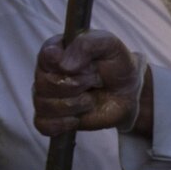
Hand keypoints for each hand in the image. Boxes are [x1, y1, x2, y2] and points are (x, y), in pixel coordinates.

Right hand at [33, 31, 147, 134]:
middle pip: (43, 83)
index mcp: (57, 50)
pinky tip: (76, 118)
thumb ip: (87, 44)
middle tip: (94, 80)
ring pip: (43, 104)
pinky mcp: (52, 118)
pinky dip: (61, 124)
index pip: (45, 56)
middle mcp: (47, 72)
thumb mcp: (110, 45)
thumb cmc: (116, 65)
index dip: (60, 63)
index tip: (79, 66)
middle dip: (75, 84)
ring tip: (90, 99)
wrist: (128, 93)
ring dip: (73, 104)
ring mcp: (47, 96)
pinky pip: (42, 124)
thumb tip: (64, 65)